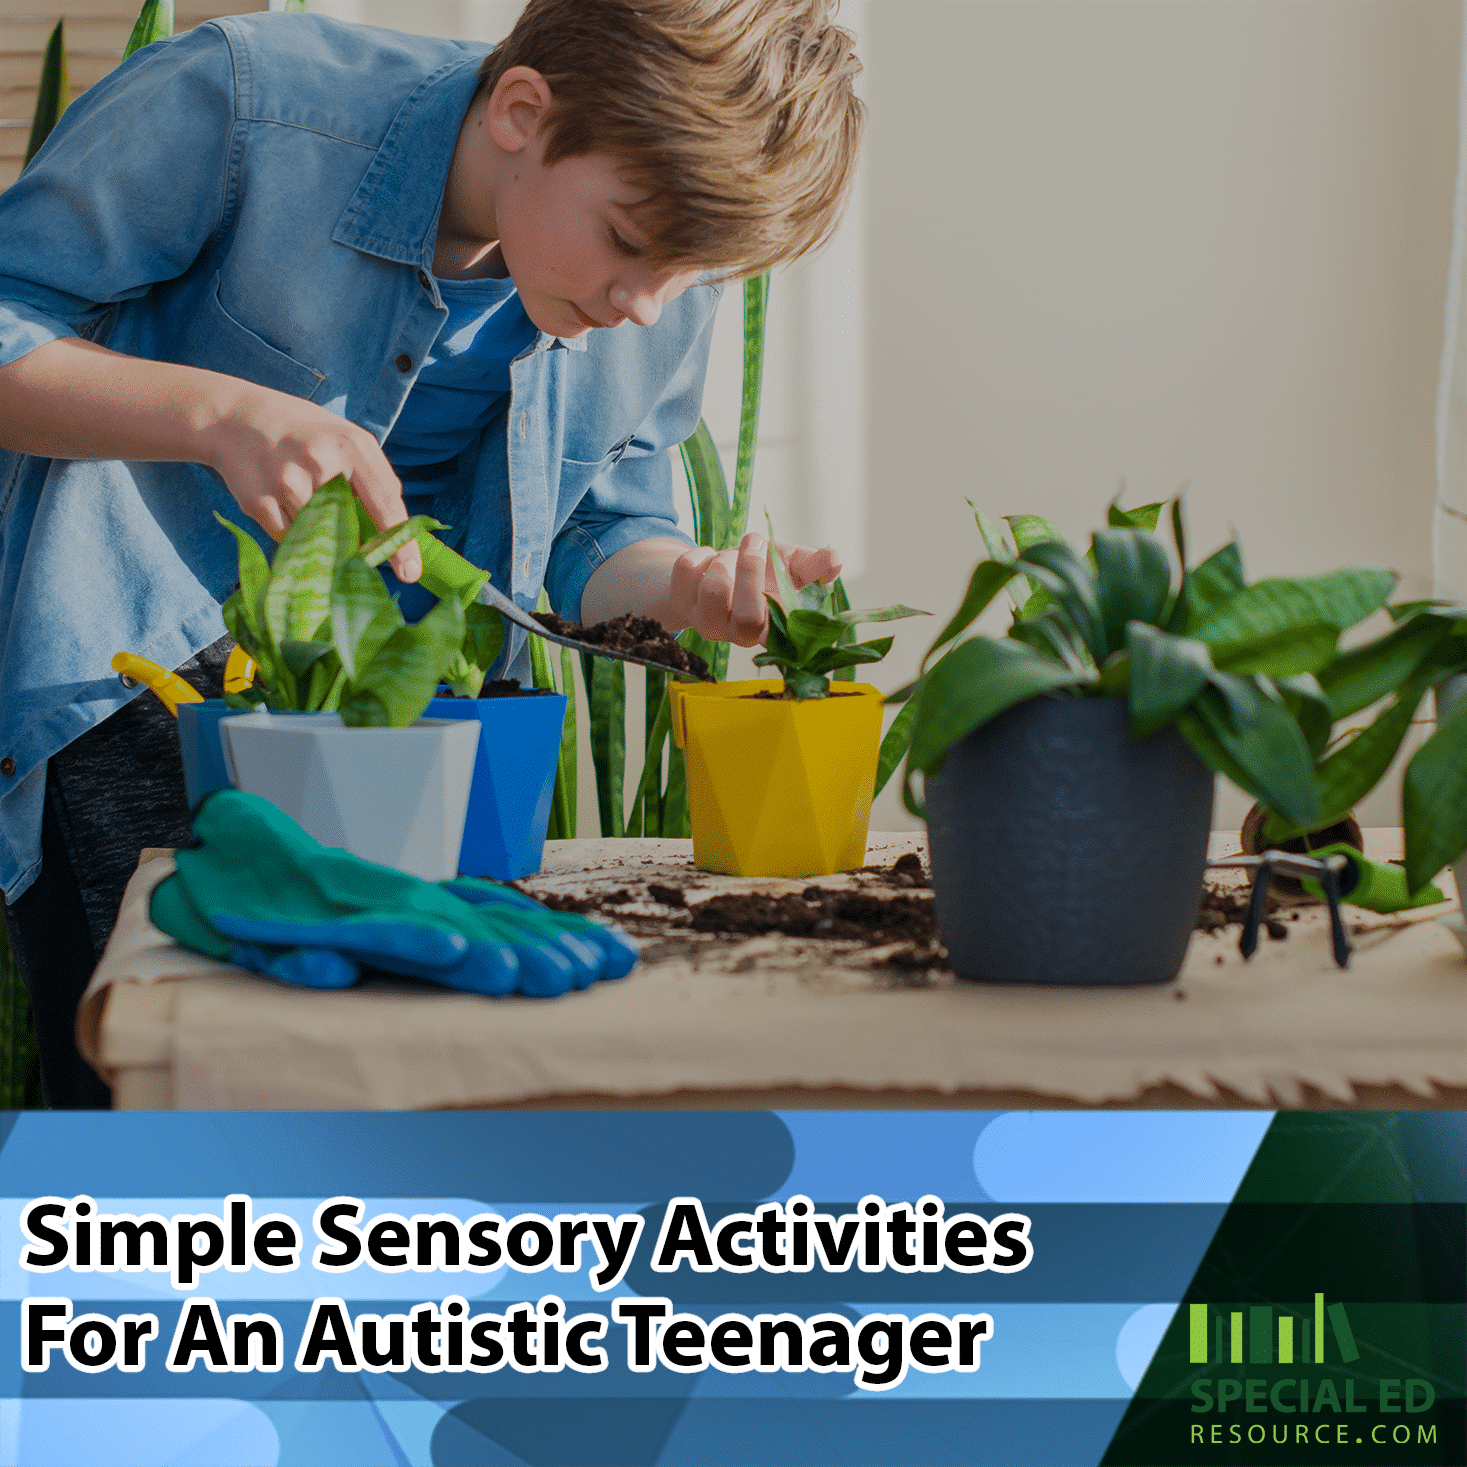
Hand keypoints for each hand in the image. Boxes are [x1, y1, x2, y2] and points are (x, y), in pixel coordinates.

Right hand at [205, 384, 420, 581]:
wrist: (236, 419)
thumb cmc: (304, 433)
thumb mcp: (347, 438)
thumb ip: (375, 478)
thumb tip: (395, 528)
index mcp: (351, 446)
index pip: (385, 504)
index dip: (401, 543)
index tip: (411, 573)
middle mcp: (321, 463)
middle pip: (352, 529)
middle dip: (355, 544)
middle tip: (352, 543)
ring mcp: (288, 483)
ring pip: (319, 537)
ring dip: (318, 532)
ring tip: (303, 498)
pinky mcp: (259, 502)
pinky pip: (289, 539)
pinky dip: (293, 531)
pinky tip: (283, 503)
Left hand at [668, 533, 841, 645]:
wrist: (718, 568)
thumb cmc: (762, 572)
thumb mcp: (792, 565)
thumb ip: (815, 566)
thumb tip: (835, 562)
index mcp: (771, 628)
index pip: (782, 640)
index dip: (790, 627)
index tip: (793, 594)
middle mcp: (737, 632)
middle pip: (746, 618)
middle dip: (752, 572)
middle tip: (755, 541)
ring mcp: (706, 621)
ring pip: (713, 592)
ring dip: (725, 560)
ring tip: (731, 553)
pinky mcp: (681, 602)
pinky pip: (687, 571)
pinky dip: (699, 554)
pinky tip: (709, 559)